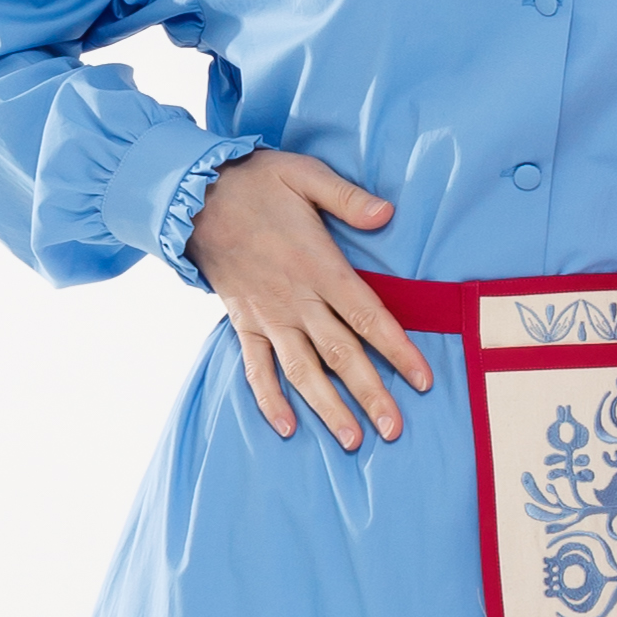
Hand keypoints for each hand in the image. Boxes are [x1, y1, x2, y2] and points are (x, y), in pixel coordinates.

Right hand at [188, 149, 433, 448]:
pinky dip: (269, 399)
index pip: (368, 317)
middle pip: (341, 355)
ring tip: (351, 441)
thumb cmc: (255, 182)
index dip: (399, 351)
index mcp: (319, 266)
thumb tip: (387, 212)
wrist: (192, 196)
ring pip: (302, 371)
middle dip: (370, 394)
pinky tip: (287, 427)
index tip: (423, 381)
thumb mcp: (304, 175)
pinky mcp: (242, 322)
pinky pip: (255, 368)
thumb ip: (347, 198)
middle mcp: (296, 300)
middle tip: (394, 430)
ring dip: (327, 408)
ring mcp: (267, 316)